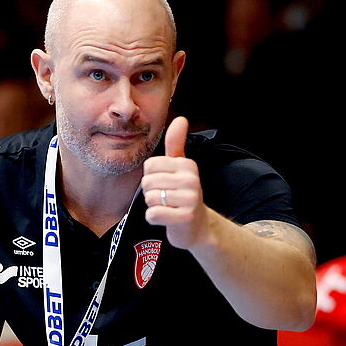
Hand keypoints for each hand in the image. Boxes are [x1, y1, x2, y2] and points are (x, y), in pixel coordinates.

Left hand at [141, 118, 215, 249]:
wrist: (198, 227)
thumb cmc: (183, 195)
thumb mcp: (181, 168)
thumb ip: (176, 144)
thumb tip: (181, 118)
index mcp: (188, 165)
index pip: (150, 166)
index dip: (152, 177)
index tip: (166, 184)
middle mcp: (191, 179)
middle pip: (148, 182)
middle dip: (151, 193)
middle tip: (167, 199)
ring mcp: (190, 199)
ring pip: (150, 198)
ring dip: (154, 206)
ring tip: (168, 207)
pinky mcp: (185, 217)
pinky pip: (153, 214)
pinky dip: (155, 219)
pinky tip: (168, 218)